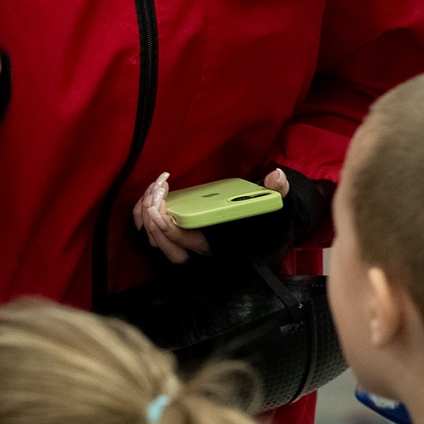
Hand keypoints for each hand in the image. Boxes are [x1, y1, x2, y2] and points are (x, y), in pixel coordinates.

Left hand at [134, 168, 289, 264]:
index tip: (161, 208)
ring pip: (153, 239)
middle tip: (155, 195)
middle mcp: (197, 247)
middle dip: (153, 224)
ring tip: (156, 188)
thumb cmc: (267, 218)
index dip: (169, 230)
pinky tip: (155, 189)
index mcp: (216, 244)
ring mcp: (185, 241)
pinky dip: (145, 212)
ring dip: (146, 215)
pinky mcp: (177, 230)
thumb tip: (276, 175)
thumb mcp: (277, 204)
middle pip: (164, 246)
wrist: (263, 224)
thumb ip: (278, 191)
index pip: (185, 243)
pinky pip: (152, 228)